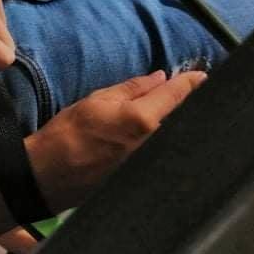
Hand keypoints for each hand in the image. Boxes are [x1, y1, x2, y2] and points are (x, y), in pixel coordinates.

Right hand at [25, 70, 206, 210]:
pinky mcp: (146, 177)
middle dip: (188, 105)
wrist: (51, 175)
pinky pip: (163, 153)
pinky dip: (165, 141)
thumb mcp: (97, 100)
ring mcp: (152, 163)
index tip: (202, 76)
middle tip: (190, 92)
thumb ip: (132, 88)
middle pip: (182, 119)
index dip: (191, 82)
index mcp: (143, 119)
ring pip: (175, 137)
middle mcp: (155, 143)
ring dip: (177, 123)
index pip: (176, 95)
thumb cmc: (70, 132)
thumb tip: (160, 78)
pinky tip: (158, 135)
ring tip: (173, 112)